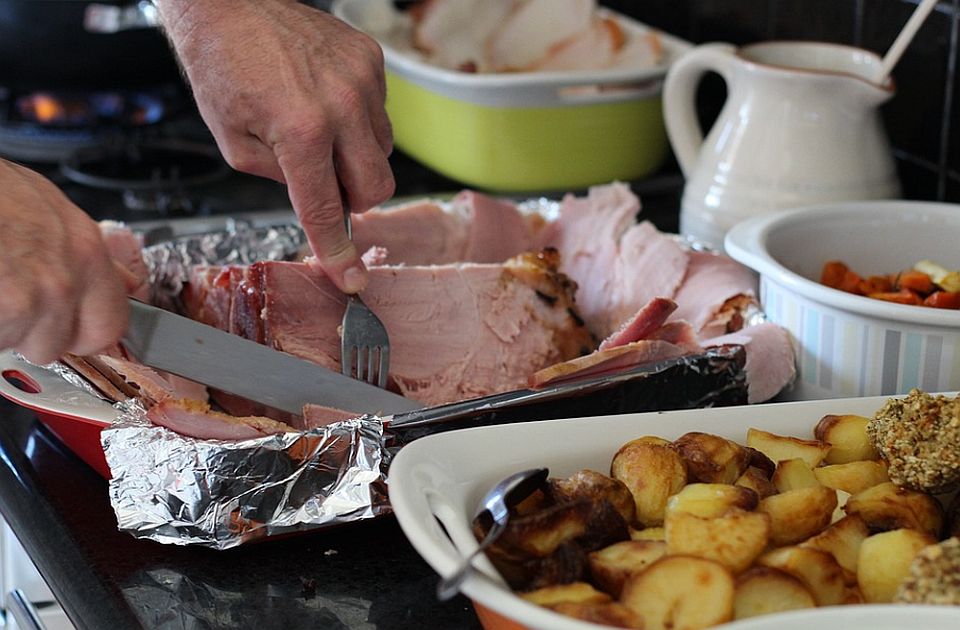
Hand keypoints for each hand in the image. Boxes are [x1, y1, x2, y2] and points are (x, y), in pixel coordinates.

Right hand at [0, 161, 128, 363]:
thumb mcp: (52, 209)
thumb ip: (90, 255)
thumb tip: (126, 282)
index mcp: (86, 253)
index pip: (108, 327)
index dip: (81, 332)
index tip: (66, 325)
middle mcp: (63, 282)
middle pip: (54, 344)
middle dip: (29, 330)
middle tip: (9, 294)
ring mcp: (26, 301)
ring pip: (13, 343)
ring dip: (0, 325)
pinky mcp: (1, 312)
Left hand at [157, 0, 394, 292]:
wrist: (230, 4)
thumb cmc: (222, 67)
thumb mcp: (235, 145)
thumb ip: (282, 181)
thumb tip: (318, 199)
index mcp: (301, 132)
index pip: (327, 210)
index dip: (338, 252)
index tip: (352, 279)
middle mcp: (342, 106)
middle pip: (377, 187)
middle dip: (353, 198)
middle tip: (323, 183)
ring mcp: (363, 80)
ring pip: (383, 152)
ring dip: (356, 157)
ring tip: (318, 130)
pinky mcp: (371, 60)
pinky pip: (380, 113)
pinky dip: (357, 121)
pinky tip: (326, 101)